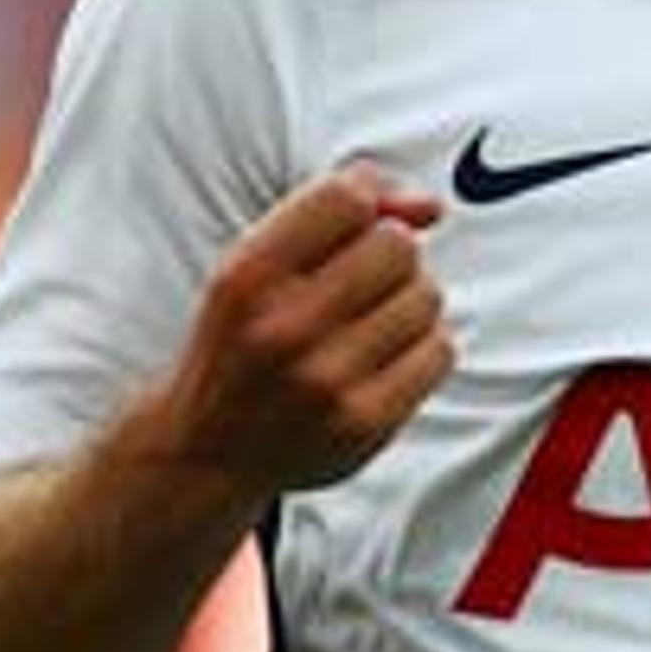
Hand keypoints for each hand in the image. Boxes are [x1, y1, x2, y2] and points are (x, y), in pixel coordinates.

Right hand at [152, 164, 453, 496]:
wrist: (210, 454)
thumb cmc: (243, 344)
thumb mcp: (254, 265)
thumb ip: (333, 213)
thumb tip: (431, 205)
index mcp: (247, 277)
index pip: (346, 198)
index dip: (368, 201)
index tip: (360, 226)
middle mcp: (284, 328)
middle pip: (397, 245)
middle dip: (389, 255)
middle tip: (360, 285)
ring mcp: (327, 380)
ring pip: (426, 296)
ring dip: (409, 303)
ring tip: (368, 326)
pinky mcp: (366, 423)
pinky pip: (440, 351)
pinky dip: (422, 349)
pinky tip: (383, 361)